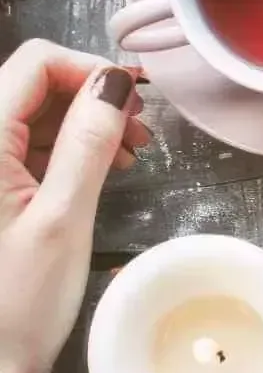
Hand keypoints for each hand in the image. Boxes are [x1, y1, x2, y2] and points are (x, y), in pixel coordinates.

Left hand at [0, 40, 150, 372]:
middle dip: (90, 98)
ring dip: (79, 125)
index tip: (137, 103)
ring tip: (127, 156)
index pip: (36, 63)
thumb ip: (88, 141)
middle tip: (140, 134)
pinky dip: (60, 150)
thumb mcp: (64, 219)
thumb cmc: (13, 309)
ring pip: (26, 114)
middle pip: (30, 84)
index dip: (92, 70)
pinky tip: (96, 173)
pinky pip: (17, 147)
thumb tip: (115, 82)